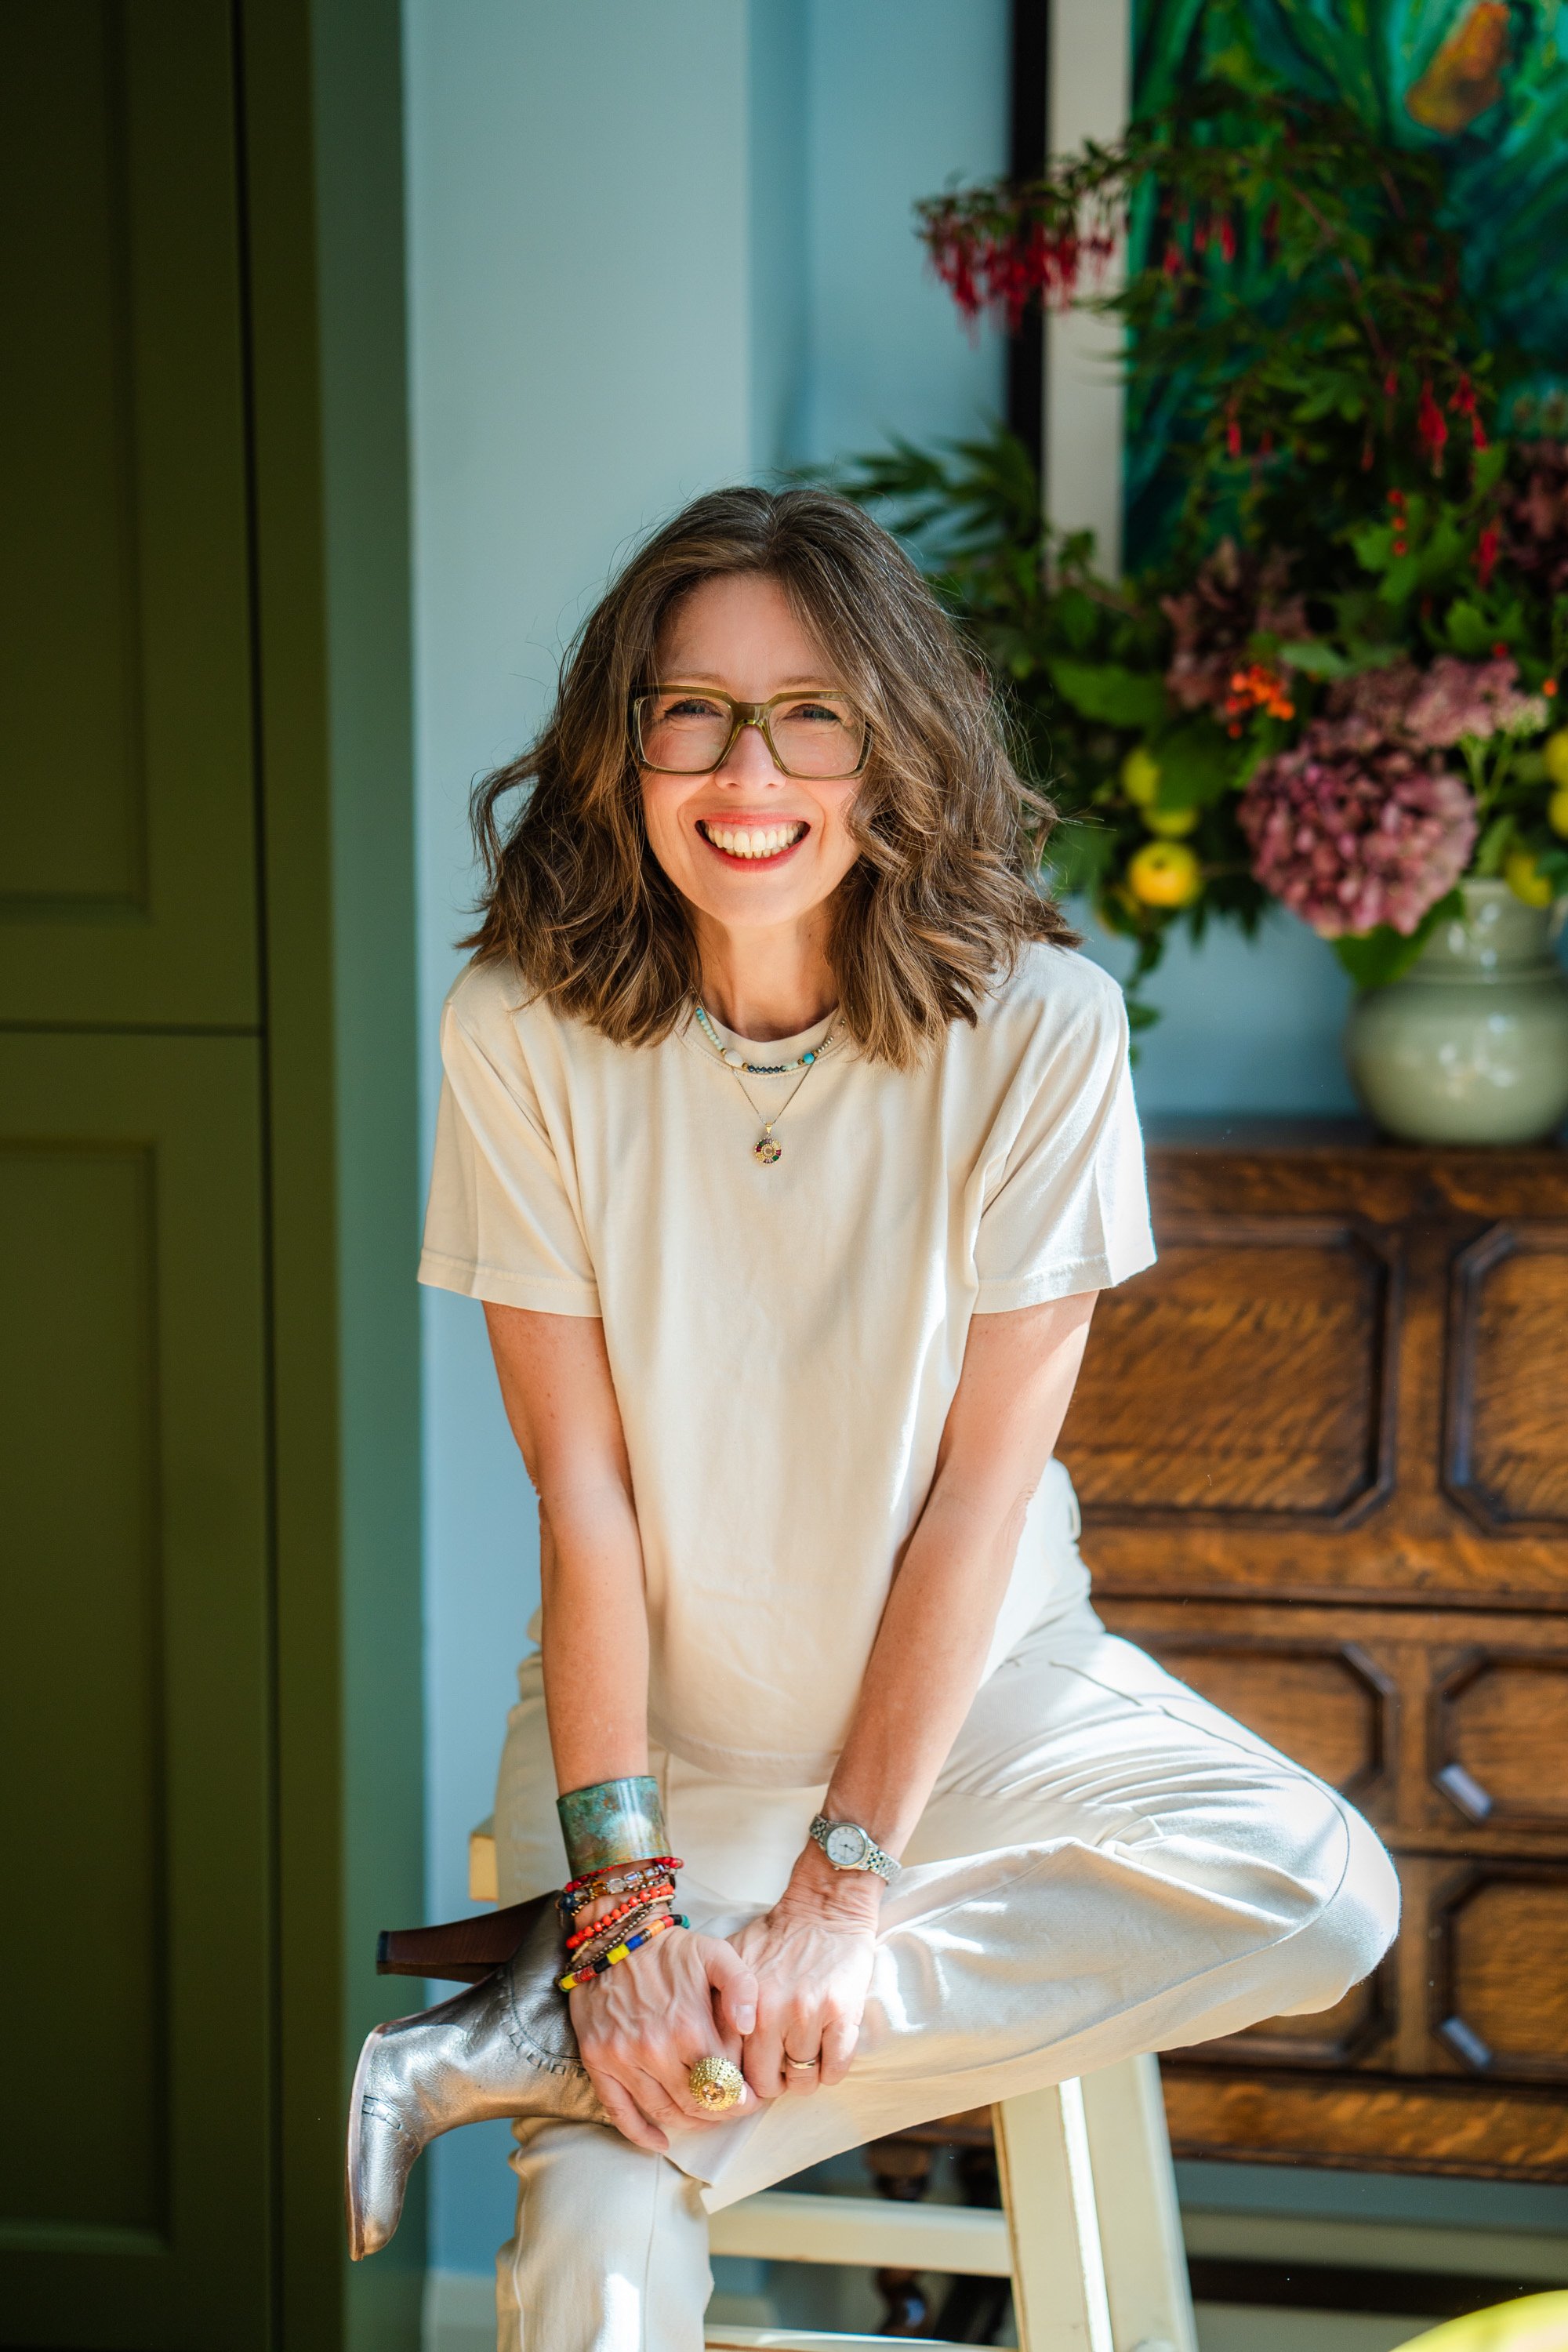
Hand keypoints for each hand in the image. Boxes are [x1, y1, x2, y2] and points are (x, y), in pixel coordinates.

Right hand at [569, 1924, 757, 2153]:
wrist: (614, 1935)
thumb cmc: (670, 1948)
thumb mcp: (717, 1953)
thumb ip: (742, 1987)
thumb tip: (748, 2027)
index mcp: (689, 2027)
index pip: (725, 2083)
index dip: (745, 2095)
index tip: (754, 2096)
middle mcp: (655, 2049)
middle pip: (698, 2103)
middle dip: (723, 2111)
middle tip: (734, 2107)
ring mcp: (622, 2058)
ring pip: (665, 2112)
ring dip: (691, 2122)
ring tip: (708, 2115)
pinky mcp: (598, 2062)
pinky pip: (619, 2112)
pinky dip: (642, 2134)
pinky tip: (661, 2141)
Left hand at [729, 1850, 879, 2101]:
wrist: (825, 1910)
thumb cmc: (777, 1937)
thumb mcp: (733, 1961)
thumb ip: (717, 2000)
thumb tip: (698, 2043)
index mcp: (742, 2002)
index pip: (731, 2066)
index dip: (739, 2077)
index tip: (748, 2073)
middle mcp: (771, 2011)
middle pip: (766, 2083)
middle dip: (772, 2083)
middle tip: (778, 2070)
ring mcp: (808, 2013)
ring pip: (803, 2081)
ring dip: (803, 2078)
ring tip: (802, 2060)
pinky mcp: (842, 2014)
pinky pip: (835, 2069)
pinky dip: (831, 2072)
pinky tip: (826, 2056)